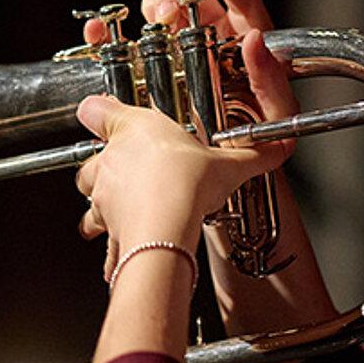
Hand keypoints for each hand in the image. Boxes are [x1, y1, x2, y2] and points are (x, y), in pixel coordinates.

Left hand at [73, 88, 293, 274]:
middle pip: (90, 158)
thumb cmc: (185, 185)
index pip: (95, 109)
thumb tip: (275, 151)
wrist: (166, 226)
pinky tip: (116, 253)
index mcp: (134, 130)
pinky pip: (100, 235)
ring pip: (88, 194)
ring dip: (101, 202)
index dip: (97, 111)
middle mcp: (111, 159)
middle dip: (103, 166)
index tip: (100, 114)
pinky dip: (108, 243)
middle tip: (127, 172)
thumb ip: (252, 158)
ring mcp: (104, 193)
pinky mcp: (106, 224)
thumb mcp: (228, 166)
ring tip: (120, 209)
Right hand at [83, 0, 298, 143]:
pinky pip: (123, 40)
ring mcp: (176, 46)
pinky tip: (99, 32)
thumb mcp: (276, 113)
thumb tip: (254, 40)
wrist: (220, 170)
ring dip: (146, 6)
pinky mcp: (149, 67)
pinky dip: (106, 32)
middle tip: (164, 12)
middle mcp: (209, 30)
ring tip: (146, 26)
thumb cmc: (257, 140)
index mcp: (242, 29)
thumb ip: (271, 79)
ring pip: (155, 5)